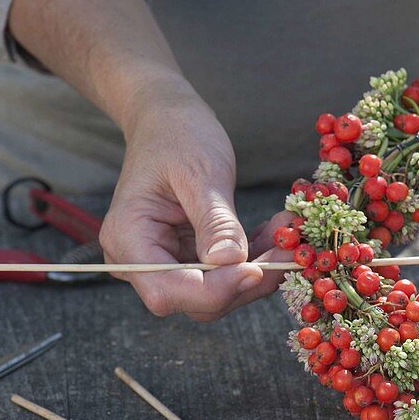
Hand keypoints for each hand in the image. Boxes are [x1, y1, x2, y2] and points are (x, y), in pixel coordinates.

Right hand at [99, 83, 282, 320]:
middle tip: (290, 250)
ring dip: (257, 271)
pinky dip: (253, 259)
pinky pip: (223, 274)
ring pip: (216, 292)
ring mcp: (162, 263)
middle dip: (246, 282)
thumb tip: (231, 263)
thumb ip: (215, 221)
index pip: (168, 289)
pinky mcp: (186, 258)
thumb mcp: (200, 172)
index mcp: (128, 238)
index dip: (216, 289)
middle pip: (195, 299)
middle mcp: (138, 261)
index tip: (258, 269)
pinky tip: (276, 234)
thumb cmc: (178, 135)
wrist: (167, 120)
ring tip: (289, 235)